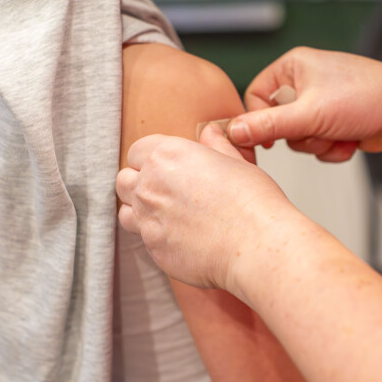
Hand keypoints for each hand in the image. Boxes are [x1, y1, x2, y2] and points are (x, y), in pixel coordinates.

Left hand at [116, 125, 293, 289]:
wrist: (256, 244)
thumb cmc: (252, 202)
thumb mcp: (236, 162)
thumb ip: (215, 146)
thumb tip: (210, 132)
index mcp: (167, 156)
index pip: (137, 151)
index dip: (151, 159)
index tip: (167, 168)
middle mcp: (150, 186)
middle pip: (124, 181)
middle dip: (140, 184)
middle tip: (166, 192)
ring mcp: (148, 220)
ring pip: (126, 213)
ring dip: (141, 213)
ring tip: (169, 217)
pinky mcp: (154, 250)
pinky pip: (145, 241)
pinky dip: (158, 238)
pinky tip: (183, 239)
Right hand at [232, 47, 381, 161]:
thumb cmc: (369, 98)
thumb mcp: (309, 114)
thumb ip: (267, 125)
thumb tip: (233, 131)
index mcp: (293, 66)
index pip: (254, 98)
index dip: (258, 122)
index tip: (264, 142)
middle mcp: (305, 82)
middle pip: (276, 123)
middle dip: (301, 136)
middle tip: (319, 130)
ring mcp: (321, 104)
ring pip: (298, 139)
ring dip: (318, 145)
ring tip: (340, 133)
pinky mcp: (335, 123)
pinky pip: (317, 146)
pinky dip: (332, 150)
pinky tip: (350, 140)